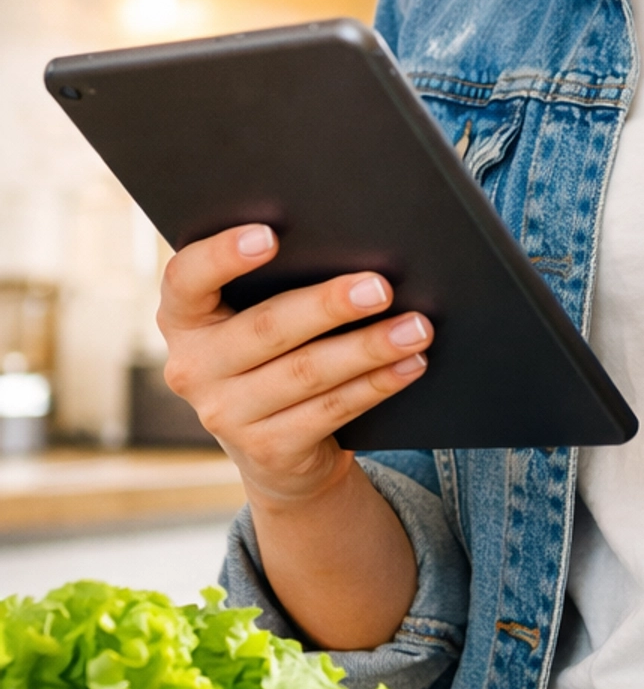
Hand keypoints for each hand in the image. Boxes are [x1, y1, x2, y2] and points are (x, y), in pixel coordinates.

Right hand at [159, 226, 434, 509]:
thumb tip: (353, 253)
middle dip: (328, 305)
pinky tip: (410, 364)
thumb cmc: (273, 358)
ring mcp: (226, 416)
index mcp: (183, 319)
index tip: (270, 234)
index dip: (222, 255)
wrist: (279, 454)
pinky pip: (331, 410)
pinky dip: (377, 384)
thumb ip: (276, 287)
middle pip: (266, 328)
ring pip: (307, 372)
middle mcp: (192, 368)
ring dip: (369, 347)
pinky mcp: (268, 451)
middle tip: (381, 287)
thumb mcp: (253, 321)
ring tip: (416, 327)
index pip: (185, 279)